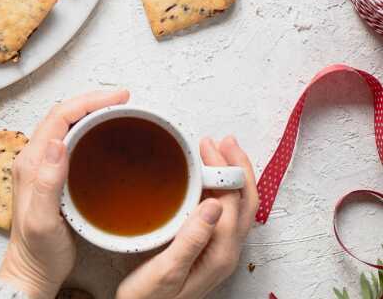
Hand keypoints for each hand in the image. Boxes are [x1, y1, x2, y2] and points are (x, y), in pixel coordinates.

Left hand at [0, 89, 129, 298]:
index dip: (89, 101)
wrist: (33, 271)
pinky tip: (104, 131)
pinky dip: (90, 127)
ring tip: (117, 107)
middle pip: (64, 113)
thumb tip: (57, 142)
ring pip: (68, 123)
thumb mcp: (42, 221)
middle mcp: (35, 157)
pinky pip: (72, 138)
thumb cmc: (37, 251)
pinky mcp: (54, 173)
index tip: (116, 97)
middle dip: (93, 99)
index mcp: (32, 162)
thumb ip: (46, 182)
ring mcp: (44, 164)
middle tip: (122, 97)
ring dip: (92, 110)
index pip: (60, 116)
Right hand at [116, 136, 258, 298]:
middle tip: (222, 141)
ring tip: (218, 152)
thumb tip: (215, 204)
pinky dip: (219, 188)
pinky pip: (223, 211)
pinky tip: (205, 179)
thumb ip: (192, 239)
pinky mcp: (208, 248)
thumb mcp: (167, 270)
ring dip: (231, 176)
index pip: (234, 200)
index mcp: (220, 252)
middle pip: (244, 201)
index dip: (227, 168)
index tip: (209, 145)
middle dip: (237, 167)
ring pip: (236, 205)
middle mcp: (226, 250)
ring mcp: (219, 249)